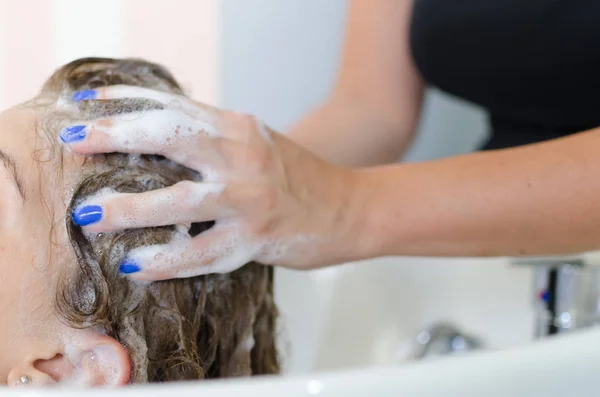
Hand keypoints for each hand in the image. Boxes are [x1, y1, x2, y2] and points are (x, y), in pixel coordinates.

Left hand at [61, 85, 365, 279]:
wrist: (350, 207)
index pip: (173, 105)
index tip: (86, 105)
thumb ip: (212, 137)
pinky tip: (137, 266)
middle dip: (115, 137)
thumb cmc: (296, 176)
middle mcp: (242, 156)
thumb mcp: (255, 143)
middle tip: (73, 142)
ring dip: (130, 209)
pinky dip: (167, 260)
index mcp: (238, 127)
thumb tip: (155, 138)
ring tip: (91, 217)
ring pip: (179, 201)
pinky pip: (202, 253)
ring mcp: (250, 199)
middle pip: (170, 138)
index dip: (125, 103)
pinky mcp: (257, 238)